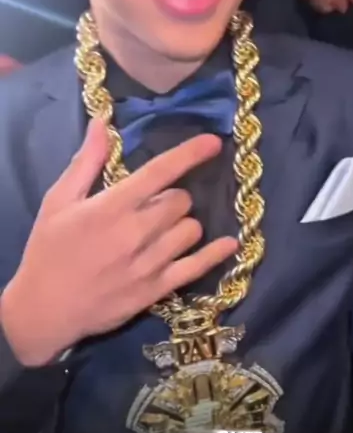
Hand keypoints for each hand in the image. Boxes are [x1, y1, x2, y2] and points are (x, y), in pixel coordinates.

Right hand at [0, 119, 236, 366]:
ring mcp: (150, 263)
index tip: (213, 142)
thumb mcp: (58, 200)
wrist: (44, 309)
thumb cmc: (48, 250)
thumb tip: (103, 123)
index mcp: (112, 207)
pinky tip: (229, 243)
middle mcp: (136, 232)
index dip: (190, 154)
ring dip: (183, 224)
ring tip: (164, 229)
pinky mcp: (157, 289)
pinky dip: (216, 253)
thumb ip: (86, 161)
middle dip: (173, 197)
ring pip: (191, 230)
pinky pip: (197, 267)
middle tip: (154, 205)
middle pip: (181, 201)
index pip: (160, 172)